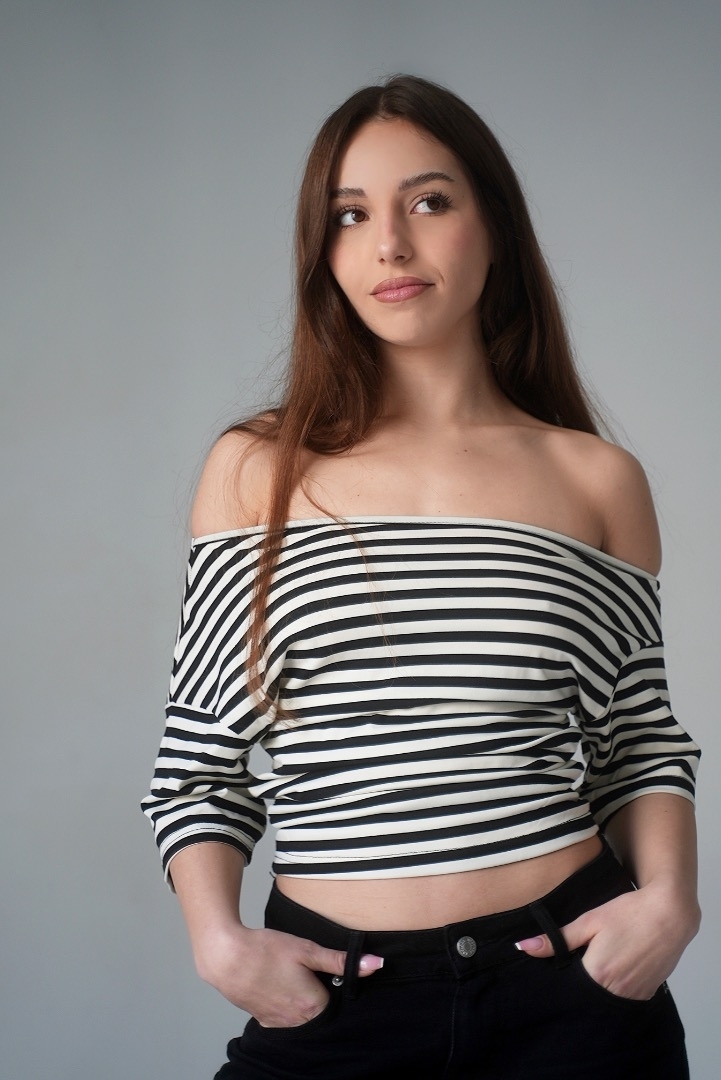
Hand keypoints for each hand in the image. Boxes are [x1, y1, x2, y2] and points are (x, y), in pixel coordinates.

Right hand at [194, 924, 383, 1026]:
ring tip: (291, 977)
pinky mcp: (263, 1020)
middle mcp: (297, 1023)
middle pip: (320, 1012)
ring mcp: (279, 1024)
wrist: (226, 957)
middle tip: (306, 972)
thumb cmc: (266, 950)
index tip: (326, 970)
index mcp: (313, 1007)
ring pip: (302, 1016)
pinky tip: (278, 985)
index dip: (335, 983)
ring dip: (302, 1000)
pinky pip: (284, 1018)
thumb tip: (375, 964)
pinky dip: (285, 1004)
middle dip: (319, 994)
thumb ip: (340, 959)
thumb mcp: (307, 949)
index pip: (338, 1002)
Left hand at [515, 882, 699, 1000]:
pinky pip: (623, 999)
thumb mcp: (590, 921)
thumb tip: (523, 946)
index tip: (556, 968)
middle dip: (578, 985)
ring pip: (605, 1000)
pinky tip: (615, 967)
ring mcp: (634, 995)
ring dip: (597, 987)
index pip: (568, 989)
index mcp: (597, 974)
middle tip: (578, 962)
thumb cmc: (628, 913)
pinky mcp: (647, 994)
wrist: (670, 913)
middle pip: (586, 997)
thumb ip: (558, 939)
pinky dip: (615, 988)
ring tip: (597, 962)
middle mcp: (616, 991)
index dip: (560, 980)